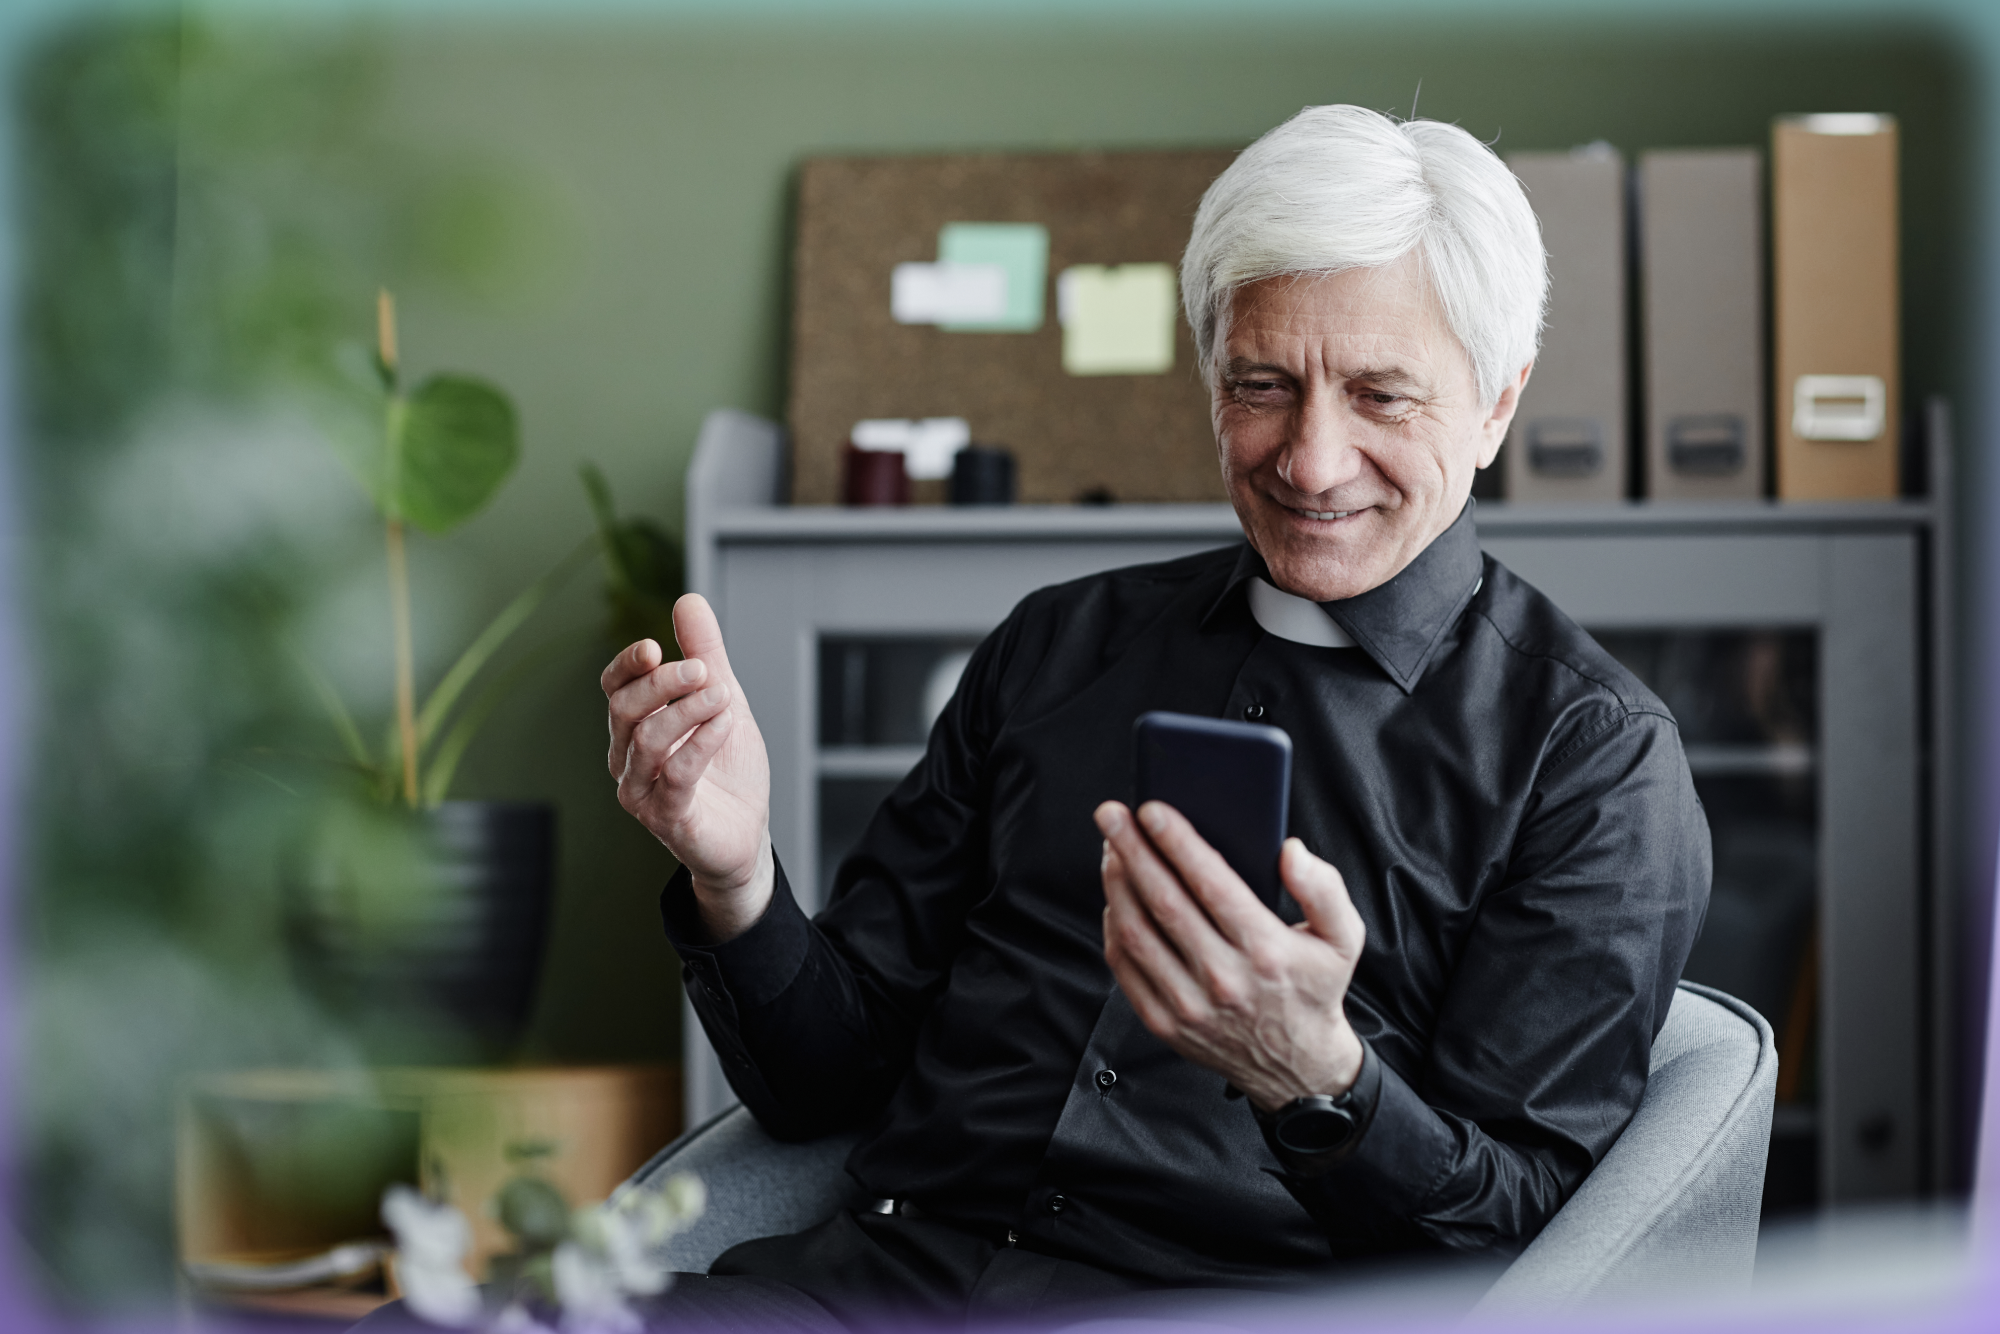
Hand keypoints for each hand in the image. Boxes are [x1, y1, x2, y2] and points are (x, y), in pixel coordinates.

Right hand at [602, 594, 772, 940]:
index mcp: (634, 727)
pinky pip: (677, 775)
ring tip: (723, 696)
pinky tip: (725, 723)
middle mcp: (627, 758)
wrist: (744, 833)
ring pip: (647, 741)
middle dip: (661, 684)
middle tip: (702, 669)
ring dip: (687, 712)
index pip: (613, 688)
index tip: (653, 644)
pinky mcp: (667, 818)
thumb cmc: (726, 769)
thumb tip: (689, 599)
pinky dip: (701, 743)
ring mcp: (642, 791)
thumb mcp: (723, 701)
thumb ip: (706, 654)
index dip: (627, 665)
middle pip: (624, 710)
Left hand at [1095, 800, 1365, 1110]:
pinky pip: (1127, 967)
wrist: (1298, 1068)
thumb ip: (1324, 888)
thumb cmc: (1314, 990)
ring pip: (1138, 932)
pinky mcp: (1165, 1024)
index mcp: (1267, 951)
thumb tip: (1290, 851)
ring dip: (1117, 884)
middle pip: (1165, 902)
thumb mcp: (1343, 938)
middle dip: (1132, 850)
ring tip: (1111, 849)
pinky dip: (1115, 927)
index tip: (1153, 809)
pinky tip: (1116, 897)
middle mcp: (1224, 979)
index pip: (1212, 885)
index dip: (1178, 842)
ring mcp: (1189, 1005)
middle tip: (1112, 815)